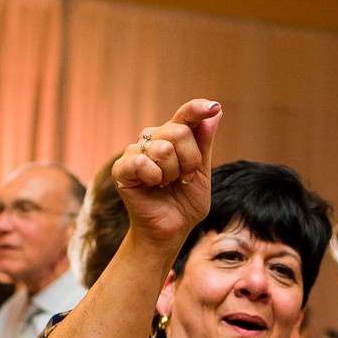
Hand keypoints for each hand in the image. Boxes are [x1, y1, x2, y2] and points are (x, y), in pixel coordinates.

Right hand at [111, 98, 221, 251]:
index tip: (213, 107)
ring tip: (166, 184)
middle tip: (182, 178)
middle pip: (179, 131)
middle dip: (189, 161)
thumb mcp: (202, 172)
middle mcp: (153, 139)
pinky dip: (154, 178)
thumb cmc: (185, 202)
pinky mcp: (122, 168)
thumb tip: (215, 110)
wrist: (171, 230)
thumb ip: (204, 142)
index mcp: (172, 137)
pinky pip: (142, 162)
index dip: (197, 109)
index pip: (185, 115)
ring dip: (172, 173)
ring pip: (163, 148)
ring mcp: (135, 151)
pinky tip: (152, 186)